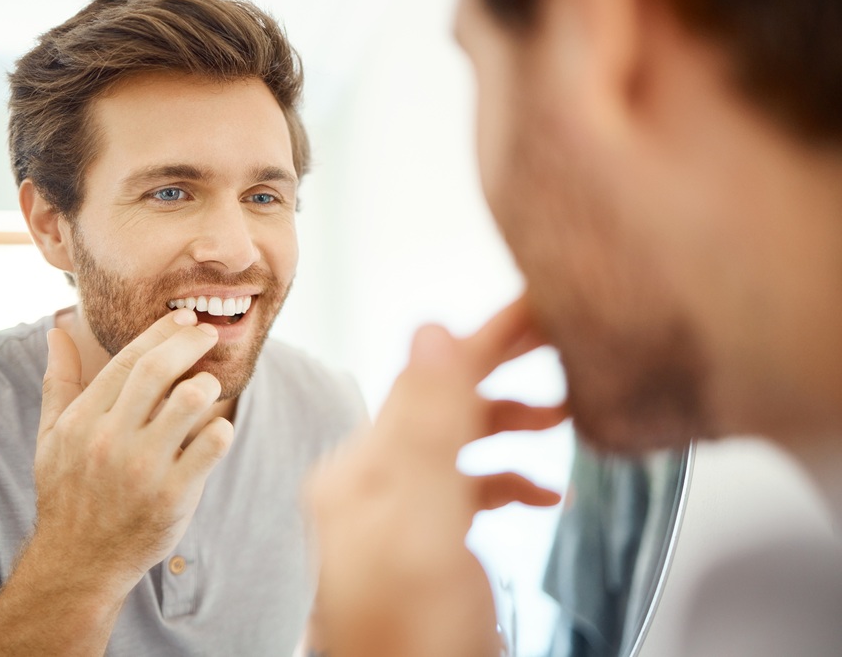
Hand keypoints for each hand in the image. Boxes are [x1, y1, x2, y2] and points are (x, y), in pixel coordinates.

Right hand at [33, 308, 233, 594]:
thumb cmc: (68, 493)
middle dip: (191, 342)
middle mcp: (111, 439)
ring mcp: (143, 467)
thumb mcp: (51, 437)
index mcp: (83, 420)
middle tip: (210, 335)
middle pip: (159, 370)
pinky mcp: (174, 494)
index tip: (184, 320)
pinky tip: (215, 431)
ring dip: (208, 384)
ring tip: (208, 386)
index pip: (129, 359)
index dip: (162, 332)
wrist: (80, 561)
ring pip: (191, 400)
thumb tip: (56, 331)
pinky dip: (221, 429)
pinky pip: (213, 443)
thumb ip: (59, 382)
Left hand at [306, 297, 564, 656]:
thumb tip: (431, 333)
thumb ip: (430, 431)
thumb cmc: (406, 643)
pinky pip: (471, 490)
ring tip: (563, 410)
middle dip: (505, 367)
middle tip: (562, 337)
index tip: (539, 303)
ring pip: (461, 441)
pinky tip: (542, 489)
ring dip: (511, 421)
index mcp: (362, 471)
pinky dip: (509, 479)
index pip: (429, 378)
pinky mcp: (429, 546)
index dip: (490, 337)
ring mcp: (402, 515)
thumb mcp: (424, 529)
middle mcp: (374, 485)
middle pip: (445, 400)